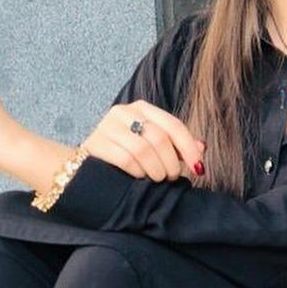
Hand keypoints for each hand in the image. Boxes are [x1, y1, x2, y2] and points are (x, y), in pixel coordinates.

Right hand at [80, 100, 205, 181]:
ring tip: (157, 178)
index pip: (173, 125)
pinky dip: (138, 172)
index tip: (198, 168)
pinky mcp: (96, 143)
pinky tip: (139, 177)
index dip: (189, 148)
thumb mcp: (152, 146)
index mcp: (142, 108)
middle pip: (159, 138)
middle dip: (171, 163)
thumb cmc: (124, 154)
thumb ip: (176, 145)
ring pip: (143, 150)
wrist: (85, 165)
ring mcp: (107, 126)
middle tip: (171, 177)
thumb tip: (201, 148)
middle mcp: (124, 112)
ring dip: (156, 170)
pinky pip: (126, 159)